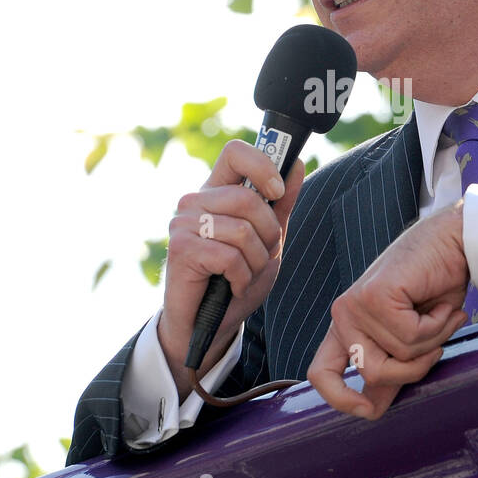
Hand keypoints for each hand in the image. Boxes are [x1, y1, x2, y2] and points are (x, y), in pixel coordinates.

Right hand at [157, 139, 305, 396]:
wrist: (208, 325)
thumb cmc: (236, 279)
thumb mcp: (268, 240)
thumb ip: (281, 204)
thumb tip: (296, 163)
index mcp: (217, 190)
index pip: (236, 152)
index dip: (262, 165)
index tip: (277, 193)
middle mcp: (196, 200)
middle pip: (248, 198)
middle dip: (268, 235)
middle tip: (260, 257)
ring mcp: (184, 222)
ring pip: (243, 230)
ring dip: (255, 261)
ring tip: (243, 275)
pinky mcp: (181, 248)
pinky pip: (230, 257)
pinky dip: (241, 277)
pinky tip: (230, 286)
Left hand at [306, 200, 470, 419]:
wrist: (454, 242)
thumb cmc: (436, 286)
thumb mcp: (411, 338)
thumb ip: (389, 368)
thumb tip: (372, 411)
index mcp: (346, 327)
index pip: (321, 374)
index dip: (340, 400)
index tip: (368, 411)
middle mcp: (343, 316)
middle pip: (374, 375)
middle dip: (414, 368)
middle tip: (437, 343)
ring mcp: (355, 305)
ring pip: (398, 358)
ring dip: (433, 341)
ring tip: (440, 313)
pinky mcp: (375, 297)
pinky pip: (411, 337)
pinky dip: (437, 325)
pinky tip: (441, 303)